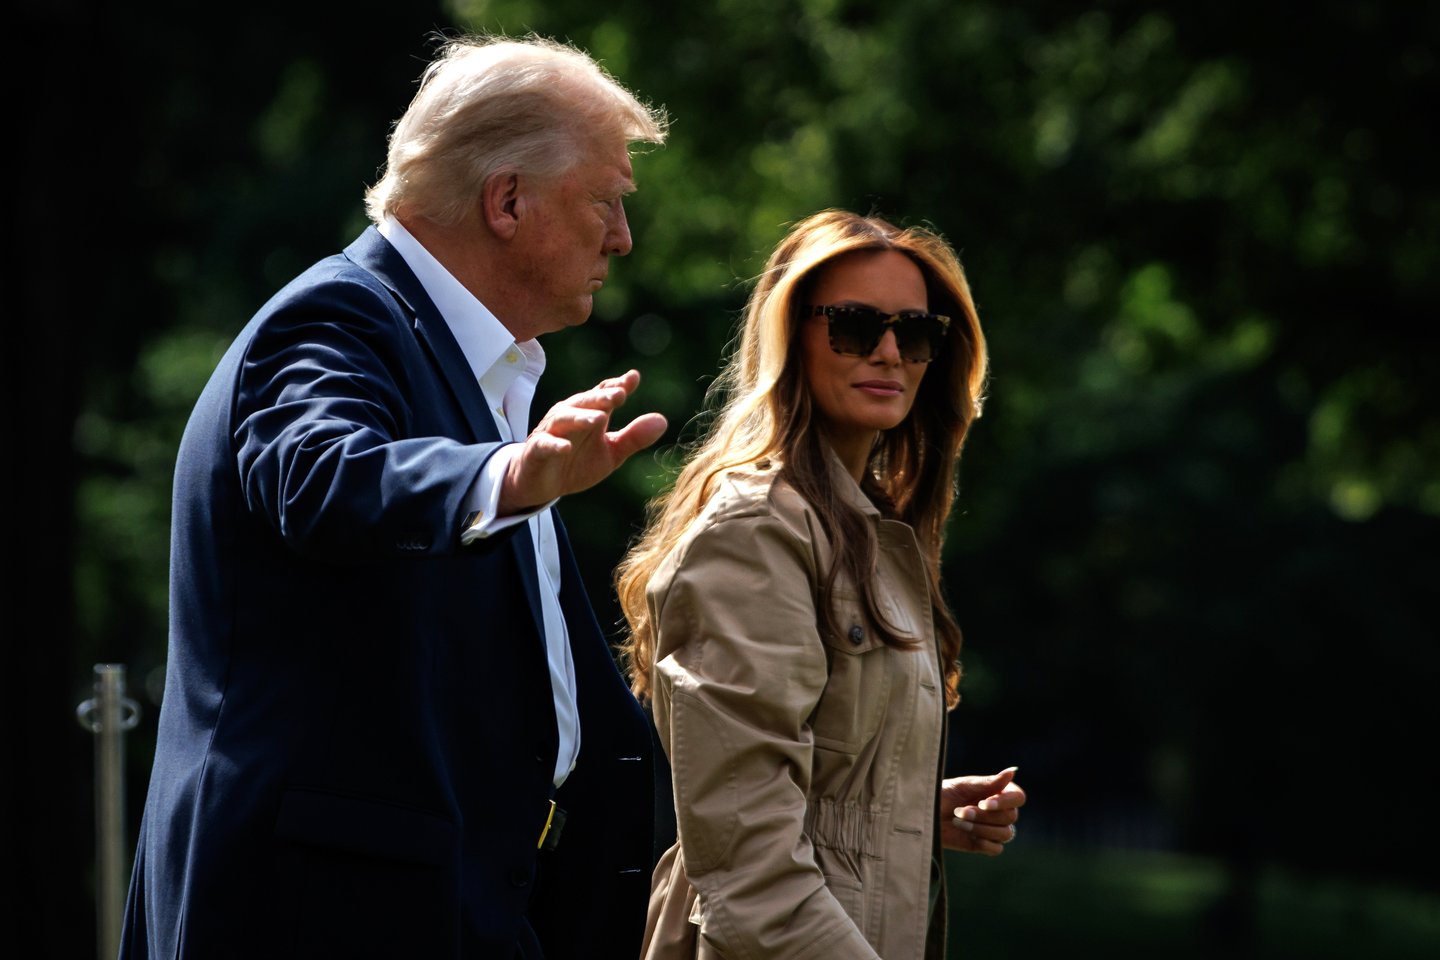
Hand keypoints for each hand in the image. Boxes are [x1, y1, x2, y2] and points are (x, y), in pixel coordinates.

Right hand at [498, 369, 666, 514]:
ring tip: (599, 418)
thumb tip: (663, 420)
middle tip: (619, 394)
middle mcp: (570, 417)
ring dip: (581, 417)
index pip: (604, 395)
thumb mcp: (611, 453)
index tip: (633, 378)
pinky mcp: (536, 451)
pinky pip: (544, 445)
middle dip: (601, 397)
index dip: (617, 386)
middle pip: (585, 402)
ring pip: (564, 419)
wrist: (540, 484)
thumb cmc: (576, 462)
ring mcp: (551, 433)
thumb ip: (634, 437)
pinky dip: (554, 445)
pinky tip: (566, 447)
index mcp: (590, 414)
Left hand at [940, 767, 1024, 855]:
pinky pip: (997, 849)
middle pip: (1010, 817)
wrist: (926, 812)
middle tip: (960, 810)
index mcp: (998, 793)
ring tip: (957, 821)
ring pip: (1005, 834)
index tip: (984, 803)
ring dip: (981, 828)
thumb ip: (989, 782)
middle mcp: (999, 811)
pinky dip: (985, 843)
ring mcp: (992, 828)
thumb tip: (1012, 771)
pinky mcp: (983, 844)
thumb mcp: (965, 785)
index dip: (1005, 802)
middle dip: (984, 815)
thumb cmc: (944, 793)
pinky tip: (968, 836)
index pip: (1018, 798)